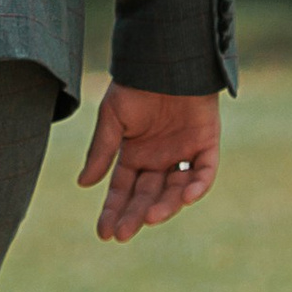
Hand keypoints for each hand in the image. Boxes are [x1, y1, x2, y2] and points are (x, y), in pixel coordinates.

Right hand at [76, 83, 220, 240]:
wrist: (165, 58)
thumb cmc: (135, 85)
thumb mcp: (112, 118)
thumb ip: (102, 151)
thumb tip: (84, 184)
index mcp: (135, 154)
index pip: (123, 190)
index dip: (113, 210)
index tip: (103, 232)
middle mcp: (159, 159)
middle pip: (147, 195)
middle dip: (134, 215)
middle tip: (123, 234)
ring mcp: (184, 154)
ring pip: (175, 190)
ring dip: (164, 205)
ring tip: (149, 217)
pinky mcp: (207, 145)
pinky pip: (204, 171)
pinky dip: (198, 185)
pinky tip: (187, 198)